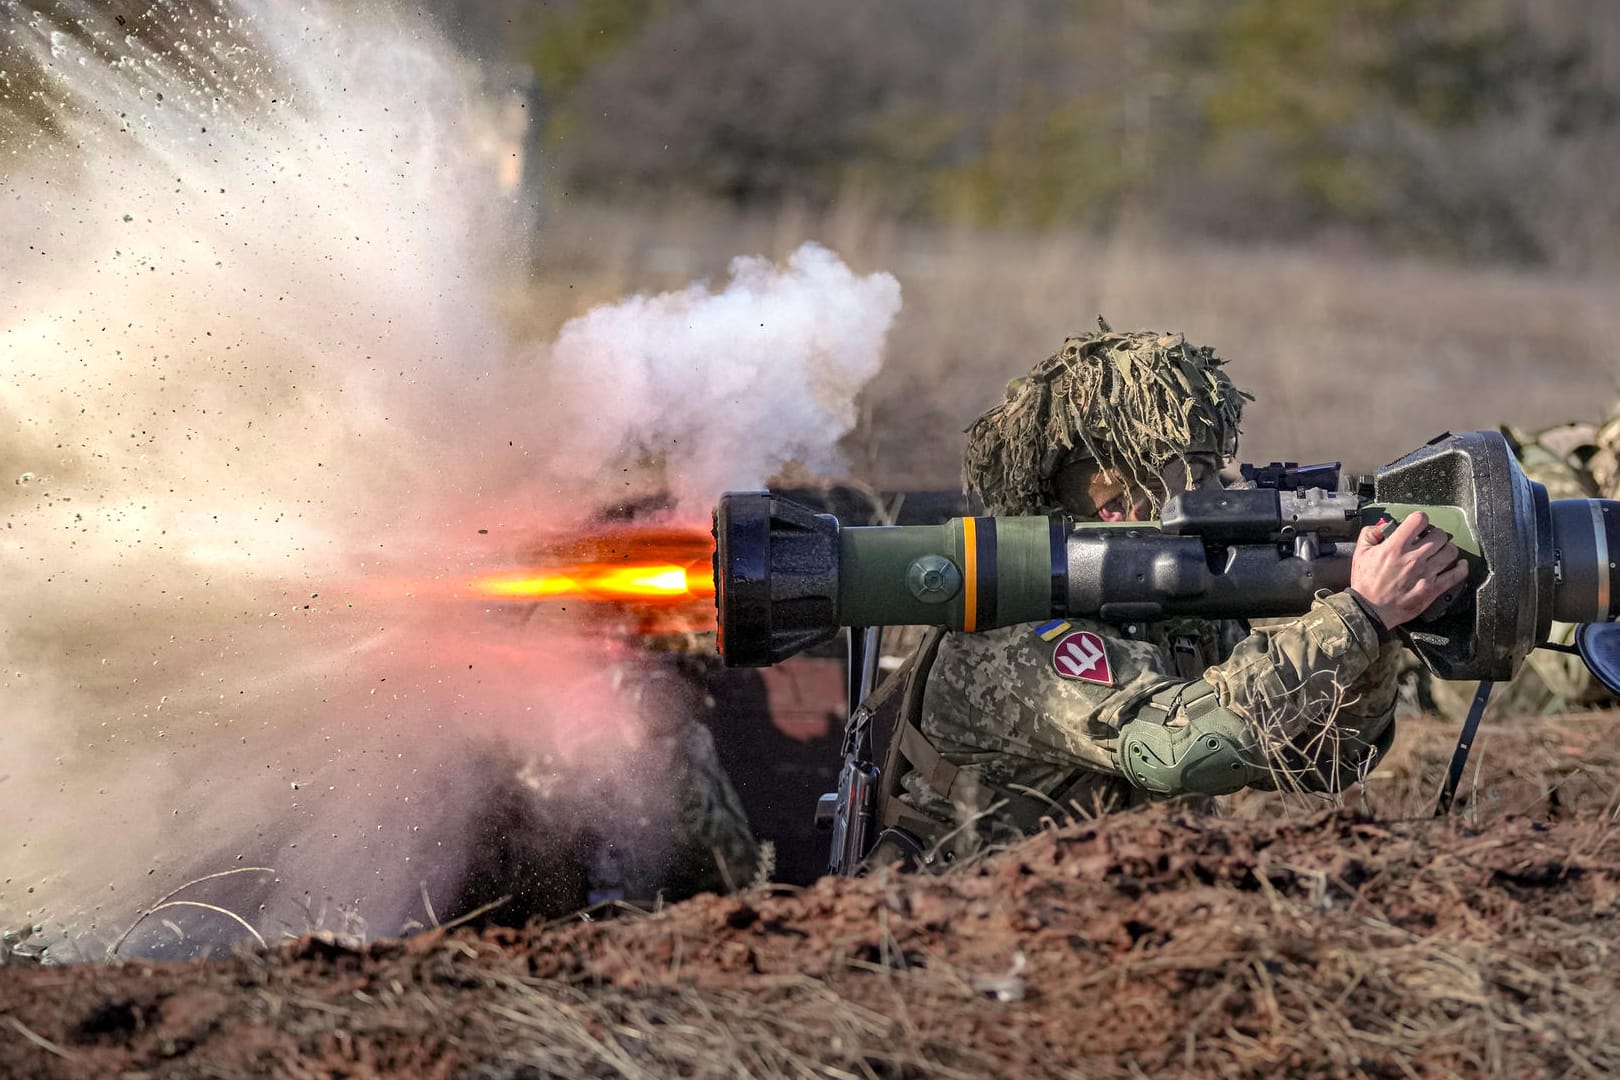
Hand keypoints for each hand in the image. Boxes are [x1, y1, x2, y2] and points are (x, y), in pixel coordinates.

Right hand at [1349, 511, 1468, 629]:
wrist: (1370, 609)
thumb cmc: (1365, 582)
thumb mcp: (1360, 553)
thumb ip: (1370, 534)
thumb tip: (1383, 526)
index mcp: (1396, 547)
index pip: (1419, 520)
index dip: (1420, 519)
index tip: (1419, 525)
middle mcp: (1414, 558)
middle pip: (1440, 535)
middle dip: (1436, 534)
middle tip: (1431, 540)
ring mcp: (1426, 573)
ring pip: (1450, 551)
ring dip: (1447, 549)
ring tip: (1441, 551)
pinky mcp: (1433, 588)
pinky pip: (1456, 574)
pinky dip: (1461, 568)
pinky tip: (1459, 565)